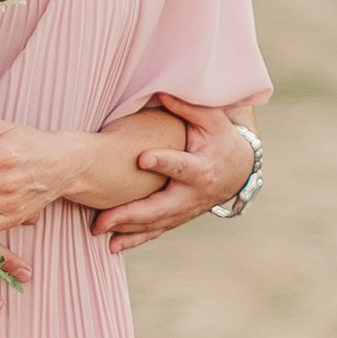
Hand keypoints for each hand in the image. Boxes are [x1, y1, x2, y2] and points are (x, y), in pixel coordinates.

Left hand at [100, 101, 259, 254]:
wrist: (238, 170)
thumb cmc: (220, 138)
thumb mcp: (211, 120)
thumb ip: (187, 107)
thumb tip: (161, 90)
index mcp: (203, 168)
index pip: (182, 167)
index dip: (165, 163)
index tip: (142, 159)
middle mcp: (194, 195)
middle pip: (161, 207)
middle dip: (131, 213)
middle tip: (103, 218)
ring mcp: (185, 210)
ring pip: (155, 224)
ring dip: (127, 230)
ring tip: (99, 230)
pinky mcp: (177, 218)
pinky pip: (155, 232)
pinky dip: (134, 240)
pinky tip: (112, 247)